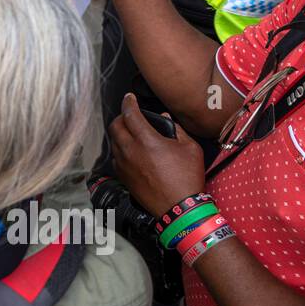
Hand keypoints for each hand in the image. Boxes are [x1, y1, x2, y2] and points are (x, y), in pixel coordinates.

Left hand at [108, 93, 206, 217]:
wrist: (180, 207)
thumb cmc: (187, 178)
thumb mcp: (191, 148)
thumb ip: (177, 129)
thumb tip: (166, 119)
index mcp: (147, 140)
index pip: (129, 113)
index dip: (128, 102)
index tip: (129, 98)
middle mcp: (130, 150)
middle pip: (115, 125)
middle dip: (121, 116)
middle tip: (130, 115)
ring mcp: (124, 165)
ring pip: (113, 141)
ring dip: (120, 133)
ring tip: (131, 132)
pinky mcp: (123, 177)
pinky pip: (115, 157)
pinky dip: (120, 150)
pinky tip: (131, 151)